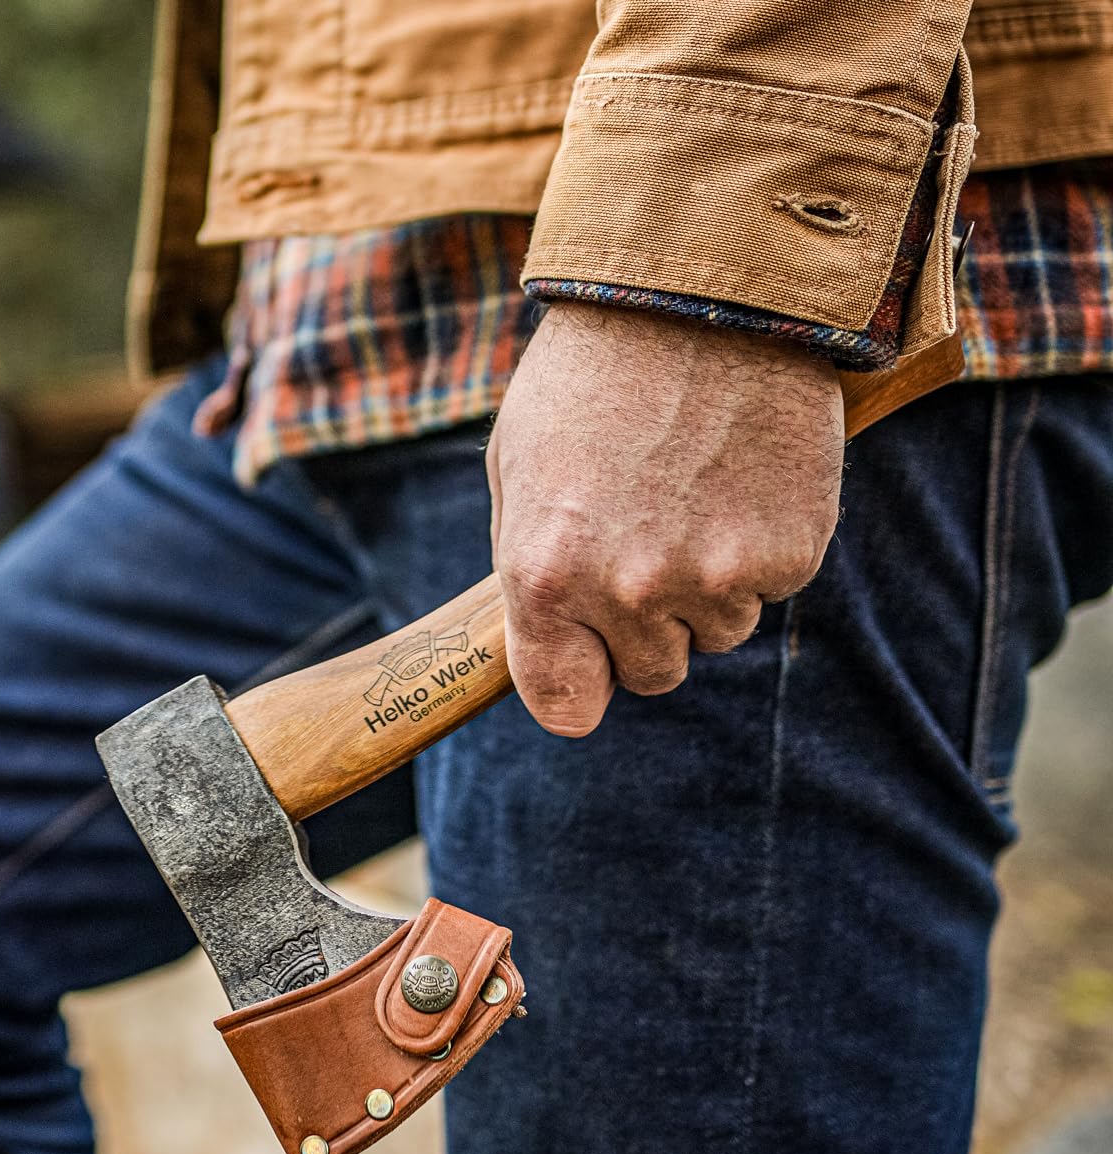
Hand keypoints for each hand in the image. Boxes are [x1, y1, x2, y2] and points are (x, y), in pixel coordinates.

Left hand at [486, 303, 845, 736]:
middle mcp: (628, 590)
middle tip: (644, 537)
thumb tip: (550, 648)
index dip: (578, 684)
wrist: (700, 290)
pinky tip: (739, 478)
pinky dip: (760, 547)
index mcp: (544, 576)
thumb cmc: (591, 376)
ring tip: (690, 491)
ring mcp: (714, 575)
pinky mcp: (791, 552)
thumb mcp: (519, 470)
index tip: (587, 662)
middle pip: (650, 672)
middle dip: (644, 624)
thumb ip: (531, 572)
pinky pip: (770, 588)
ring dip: (705, 585)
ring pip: (715, 634)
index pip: (565, 706)